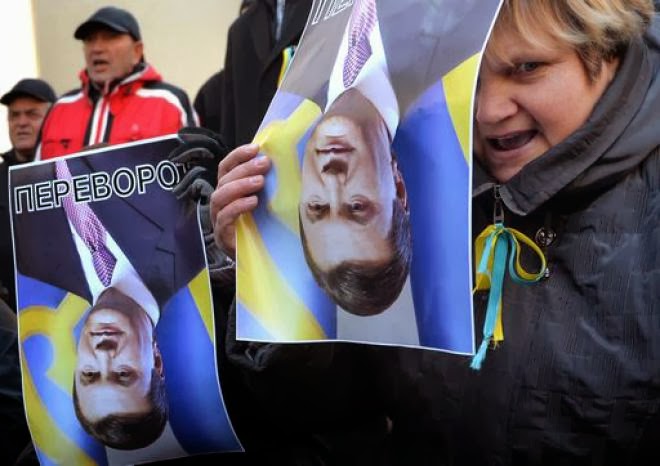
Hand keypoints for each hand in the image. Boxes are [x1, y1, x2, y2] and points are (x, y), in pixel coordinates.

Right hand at [210, 144, 270, 258]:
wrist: (255, 258)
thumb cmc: (259, 226)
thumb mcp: (263, 202)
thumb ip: (264, 185)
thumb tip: (279, 163)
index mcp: (228, 190)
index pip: (226, 167)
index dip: (238, 155)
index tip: (256, 147)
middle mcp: (219, 202)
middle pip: (225, 179)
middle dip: (244, 168)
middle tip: (265, 163)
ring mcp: (218, 219)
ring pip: (220, 196)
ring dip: (240, 186)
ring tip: (259, 182)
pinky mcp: (222, 235)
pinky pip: (225, 218)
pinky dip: (238, 207)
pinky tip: (253, 202)